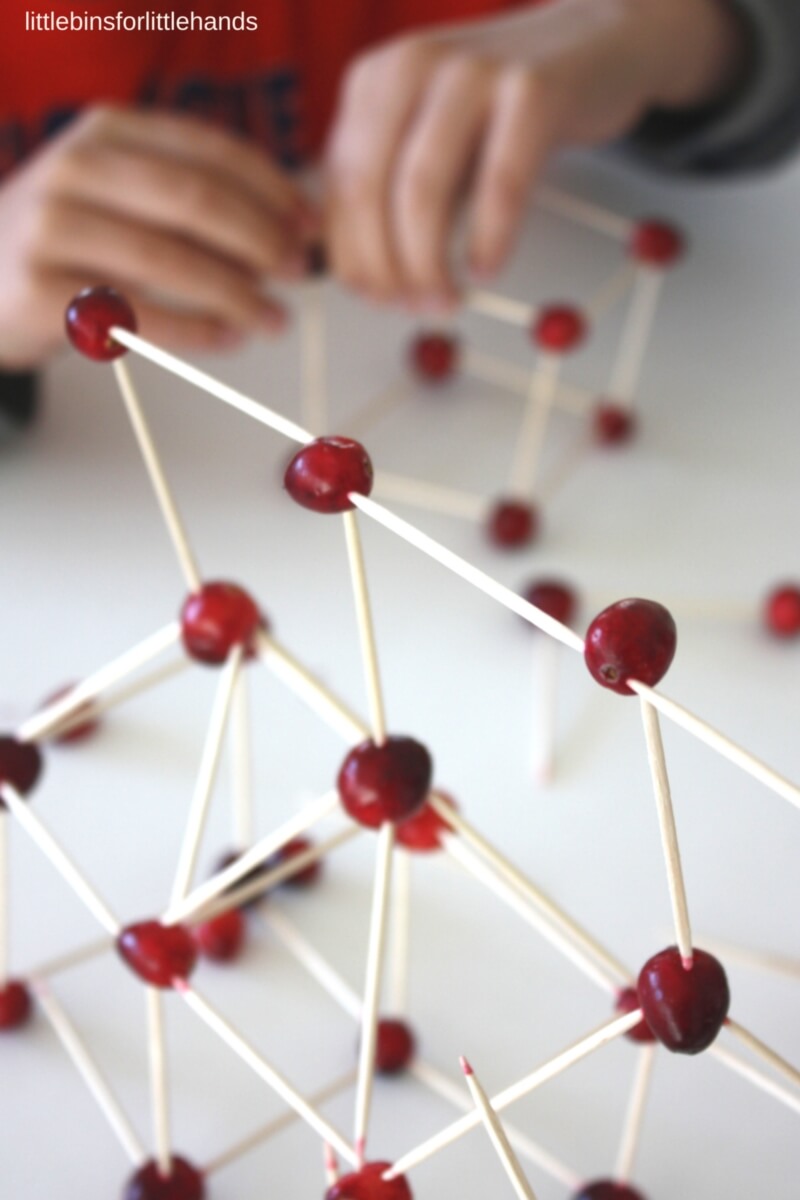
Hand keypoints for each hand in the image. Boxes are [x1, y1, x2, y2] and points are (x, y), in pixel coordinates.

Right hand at [0, 106, 318, 366]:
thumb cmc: (73, 242)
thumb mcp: (121, 194)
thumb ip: (190, 199)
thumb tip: (290, 228)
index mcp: (108, 131)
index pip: (209, 149)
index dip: (271, 189)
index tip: (310, 226)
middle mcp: (77, 168)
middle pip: (195, 199)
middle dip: (262, 239)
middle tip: (298, 273)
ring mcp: (53, 227)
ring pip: (171, 259)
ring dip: (237, 294)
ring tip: (274, 318)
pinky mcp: (42, 291)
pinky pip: (140, 314)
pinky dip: (197, 330)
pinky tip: (229, 338)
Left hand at [325, 0, 745, 306]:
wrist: (592, 45)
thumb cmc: (504, 111)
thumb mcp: (432, 143)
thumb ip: (395, 197)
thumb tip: (368, 281)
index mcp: (374, 81)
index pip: (340, 186)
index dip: (351, 257)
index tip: (375, 300)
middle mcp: (412, 66)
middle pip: (370, 191)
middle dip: (384, 268)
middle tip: (411, 310)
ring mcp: (472, 72)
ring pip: (421, 190)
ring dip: (427, 264)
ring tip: (446, 301)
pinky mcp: (533, 89)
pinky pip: (499, 183)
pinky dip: (489, 238)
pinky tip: (486, 269)